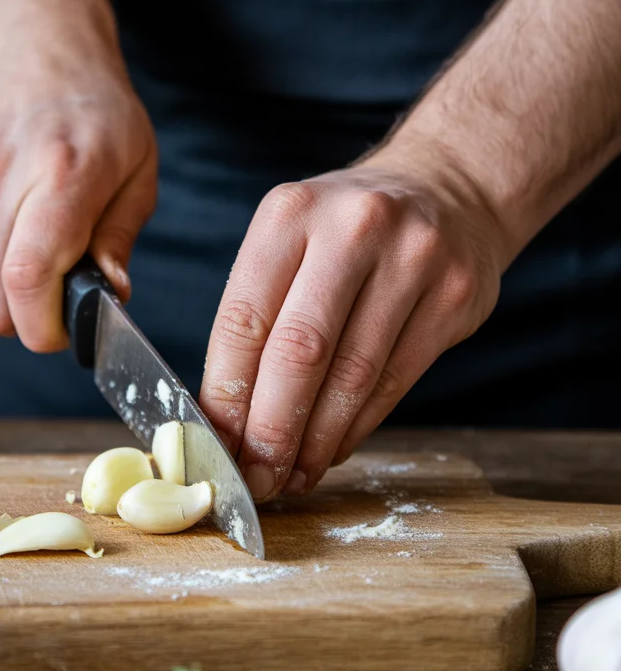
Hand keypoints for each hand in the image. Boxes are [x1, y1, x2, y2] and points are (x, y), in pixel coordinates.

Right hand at [0, 8, 156, 351]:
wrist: (29, 47)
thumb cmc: (93, 110)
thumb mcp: (138, 168)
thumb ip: (120, 237)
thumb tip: (109, 297)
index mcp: (61, 173)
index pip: (28, 280)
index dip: (45, 327)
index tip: (68, 329)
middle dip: (28, 319)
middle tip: (59, 296)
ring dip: (6, 294)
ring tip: (38, 253)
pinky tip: (10, 228)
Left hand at [199, 152, 504, 499]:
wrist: (445, 192)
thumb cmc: (344, 233)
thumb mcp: (290, 240)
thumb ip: (258, 314)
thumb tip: (224, 418)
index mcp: (290, 213)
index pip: (245, 318)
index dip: (226, 393)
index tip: (215, 444)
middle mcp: (352, 228)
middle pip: (300, 352)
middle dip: (272, 430)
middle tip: (256, 478)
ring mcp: (412, 259)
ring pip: (353, 375)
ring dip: (316, 440)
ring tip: (292, 475)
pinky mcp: (455, 295)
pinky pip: (395, 381)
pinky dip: (357, 426)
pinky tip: (332, 448)